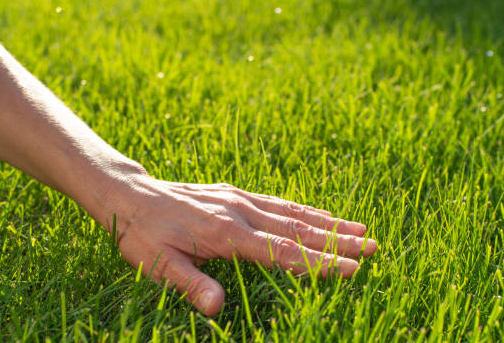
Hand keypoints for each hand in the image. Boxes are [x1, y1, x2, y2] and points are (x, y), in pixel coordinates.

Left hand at [104, 174, 377, 315]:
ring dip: (328, 222)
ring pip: (292, 212)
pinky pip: (276, 201)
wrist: (129, 195)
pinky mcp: (234, 193)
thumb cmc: (142, 234)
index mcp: (225, 233)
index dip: (319, 264)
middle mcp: (239, 212)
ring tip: (361, 228)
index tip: (353, 269)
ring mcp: (239, 199)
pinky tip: (318, 215)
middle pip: (297, 229)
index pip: (282, 252)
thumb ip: (189, 284)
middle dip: (338, 241)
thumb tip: (217, 310)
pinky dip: (303, 209)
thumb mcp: (156, 265)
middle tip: (375, 246)